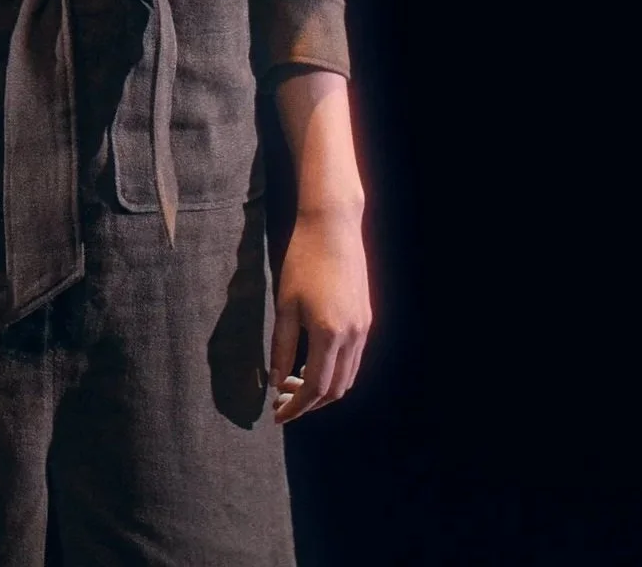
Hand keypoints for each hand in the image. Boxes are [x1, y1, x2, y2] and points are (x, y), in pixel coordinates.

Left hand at [270, 206, 370, 421]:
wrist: (332, 226)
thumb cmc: (302, 261)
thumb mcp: (285, 304)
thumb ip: (281, 346)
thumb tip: (275, 380)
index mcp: (329, 334)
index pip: (314, 388)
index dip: (295, 406)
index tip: (277, 415)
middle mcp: (352, 336)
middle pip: (335, 390)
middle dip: (308, 403)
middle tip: (282, 400)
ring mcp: (363, 328)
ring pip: (347, 377)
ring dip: (323, 389)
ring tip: (293, 383)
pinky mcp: (366, 319)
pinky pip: (353, 359)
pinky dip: (334, 371)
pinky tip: (312, 362)